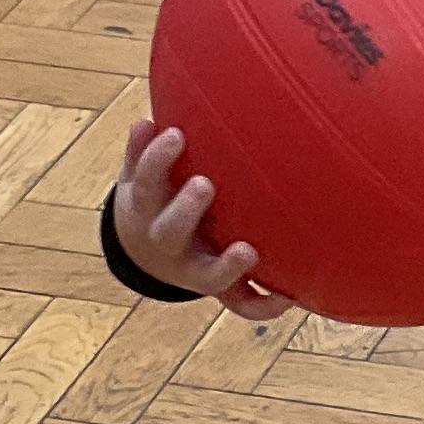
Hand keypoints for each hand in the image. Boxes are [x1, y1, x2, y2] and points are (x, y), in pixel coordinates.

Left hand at [109, 120, 292, 320]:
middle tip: (204, 185)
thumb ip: (254, 298)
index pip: (212, 275)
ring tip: (176, 136)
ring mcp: (145, 211)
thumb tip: (294, 299)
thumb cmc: (201, 258)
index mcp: (194, 268)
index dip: (229, 266)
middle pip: (170, 231)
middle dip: (185, 210)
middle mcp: (167, 241)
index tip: (248, 250)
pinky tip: (145, 124)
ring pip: (145, 191)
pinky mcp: (130, 182)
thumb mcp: (223, 284)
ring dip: (157, 163)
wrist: (141, 245)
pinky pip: (129, 162)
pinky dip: (136, 144)